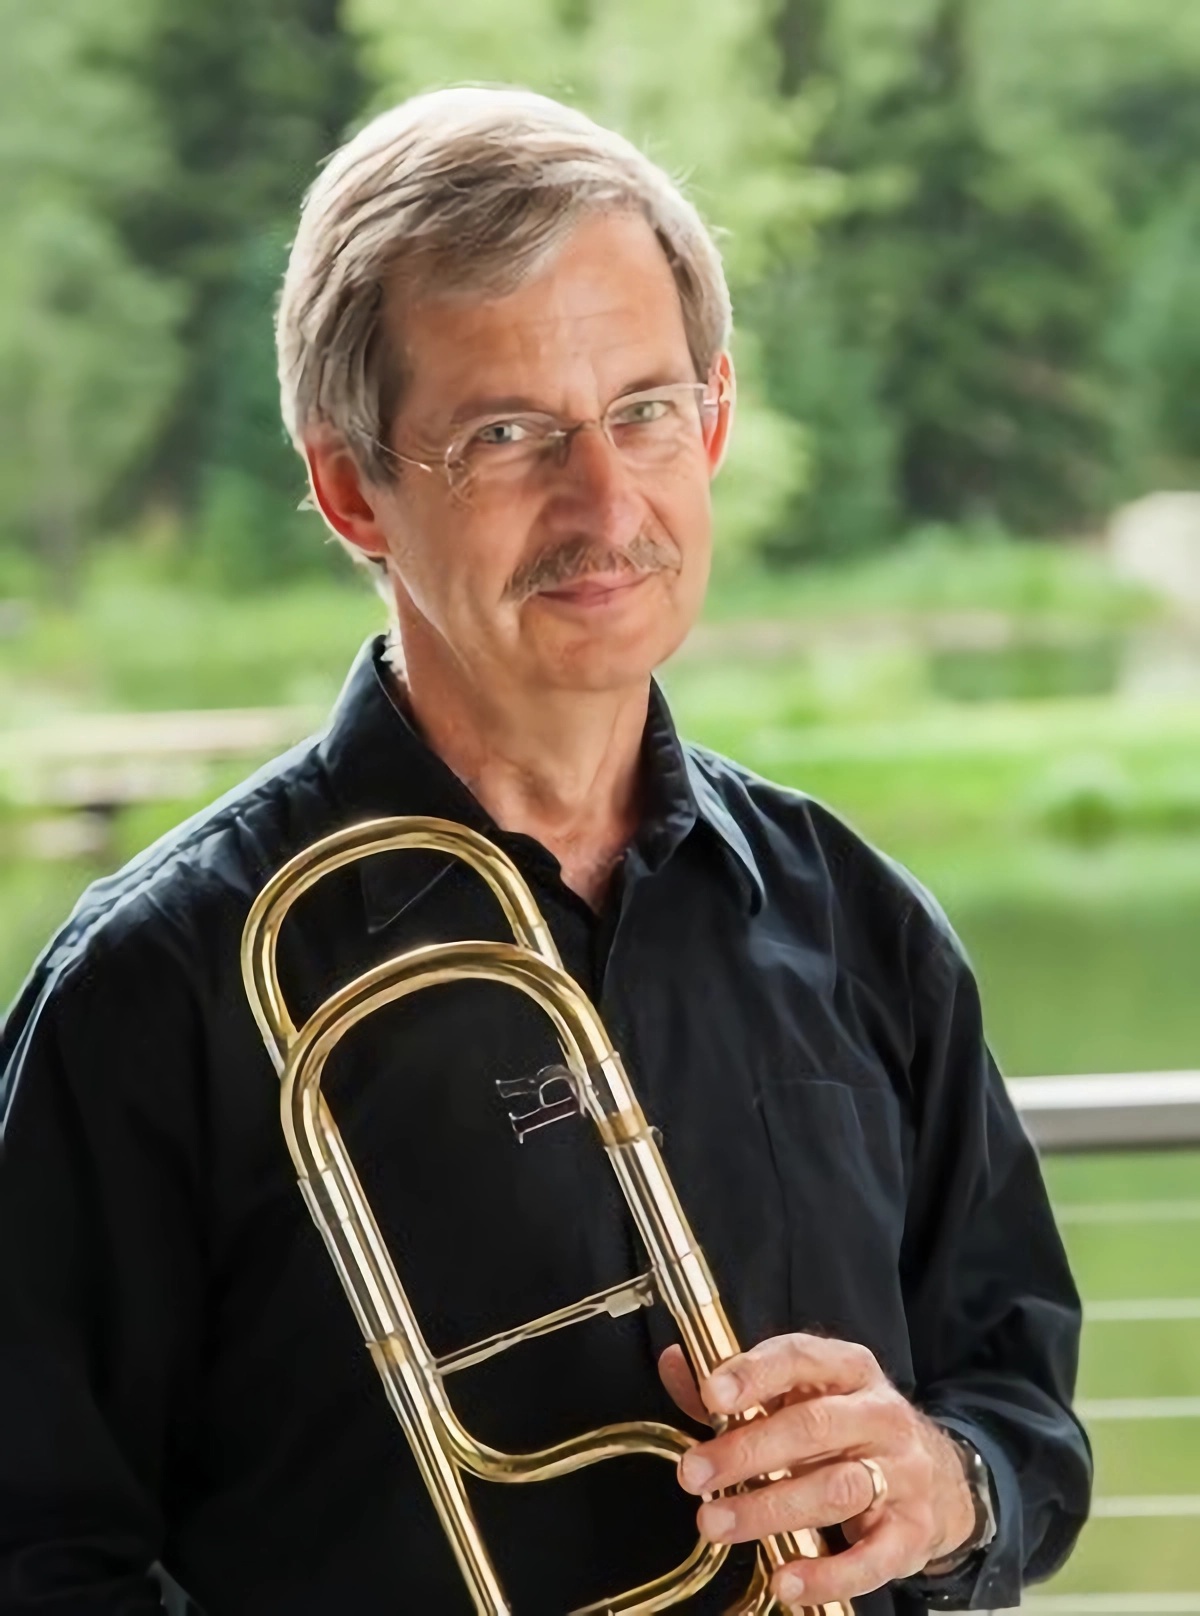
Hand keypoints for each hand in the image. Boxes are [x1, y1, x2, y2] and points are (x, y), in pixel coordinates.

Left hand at [658, 1333, 976, 1610]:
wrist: (936, 1476)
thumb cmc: (846, 1430)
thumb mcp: (799, 1395)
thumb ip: (737, 1386)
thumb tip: (676, 1363)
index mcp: (848, 1369)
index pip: (800, 1357)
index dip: (754, 1373)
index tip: (711, 1395)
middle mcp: (880, 1413)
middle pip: (813, 1427)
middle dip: (746, 1451)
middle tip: (693, 1474)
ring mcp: (902, 1471)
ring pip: (837, 1488)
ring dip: (770, 1509)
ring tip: (717, 1524)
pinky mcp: (912, 1530)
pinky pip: (873, 1557)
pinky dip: (828, 1574)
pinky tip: (787, 1580)